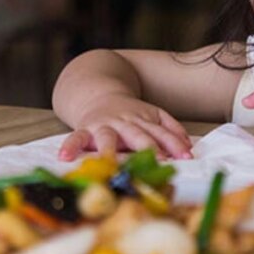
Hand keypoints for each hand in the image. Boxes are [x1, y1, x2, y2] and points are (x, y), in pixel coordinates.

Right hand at [58, 95, 192, 160]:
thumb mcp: (154, 115)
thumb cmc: (129, 112)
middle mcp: (124, 123)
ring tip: (109, 161)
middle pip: (138, 135)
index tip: (185, 158)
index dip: (174, 144)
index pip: (162, 133)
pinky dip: (70, 146)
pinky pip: (76, 137)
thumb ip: (172, 130)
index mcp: (144, 120)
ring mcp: (103, 125)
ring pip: (107, 136)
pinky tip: (64, 157)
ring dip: (109, 149)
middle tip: (156, 160)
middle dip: (147, 147)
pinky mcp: (84, 129)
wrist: (98, 92)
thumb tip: (189, 148)